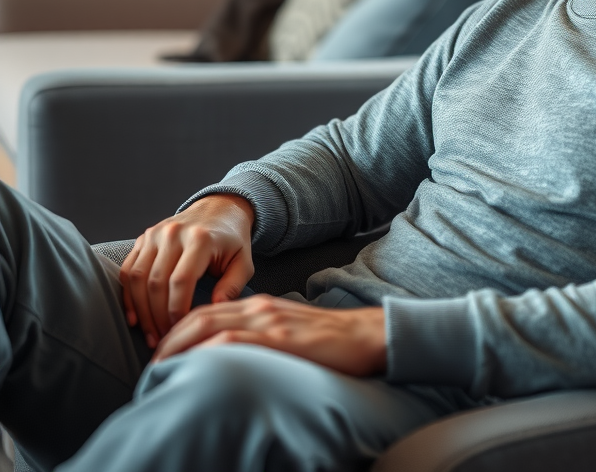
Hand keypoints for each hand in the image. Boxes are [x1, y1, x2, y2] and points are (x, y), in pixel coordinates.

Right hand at [120, 194, 254, 348]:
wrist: (219, 209)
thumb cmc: (232, 241)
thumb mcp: (243, 262)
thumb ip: (233, 286)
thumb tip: (215, 308)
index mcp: (200, 239)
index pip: (180, 281)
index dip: (177, 310)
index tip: (181, 330)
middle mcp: (174, 233)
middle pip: (156, 283)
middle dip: (157, 317)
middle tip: (164, 340)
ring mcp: (155, 233)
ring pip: (137, 279)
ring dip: (140, 311)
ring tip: (150, 334)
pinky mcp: (144, 237)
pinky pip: (128, 270)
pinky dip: (127, 296)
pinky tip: (135, 318)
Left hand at [151, 295, 387, 376]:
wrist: (364, 336)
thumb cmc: (328, 342)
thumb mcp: (287, 334)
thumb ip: (260, 339)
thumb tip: (229, 361)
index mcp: (259, 305)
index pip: (207, 312)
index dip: (178, 332)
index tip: (161, 355)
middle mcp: (259, 307)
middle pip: (200, 316)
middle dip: (169, 340)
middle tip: (150, 366)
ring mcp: (269, 320)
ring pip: (210, 325)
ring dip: (178, 346)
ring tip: (159, 370)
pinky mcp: (279, 338)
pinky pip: (234, 340)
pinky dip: (207, 351)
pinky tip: (192, 366)